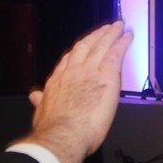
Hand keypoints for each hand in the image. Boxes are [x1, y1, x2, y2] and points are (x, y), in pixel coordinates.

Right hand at [18, 21, 132, 162]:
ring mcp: (90, 71)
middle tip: (104, 29)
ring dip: (110, 35)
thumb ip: (41, 101)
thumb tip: (35, 97)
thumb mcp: (41, 112)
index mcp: (58, 80)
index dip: (78, 50)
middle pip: (86, 47)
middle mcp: (74, 71)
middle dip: (96, 36)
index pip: (69, 59)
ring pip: (101, 46)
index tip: (84, 45)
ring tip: (117, 27)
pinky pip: (116, 54)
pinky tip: (127, 37)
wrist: (62, 135)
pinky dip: (122, 43)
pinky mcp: (106, 76)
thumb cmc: (52, 129)